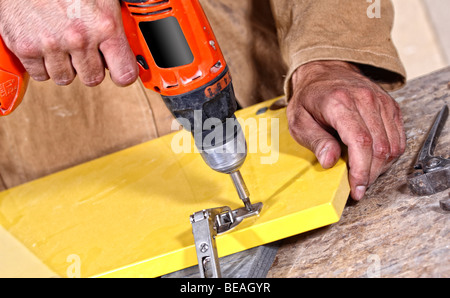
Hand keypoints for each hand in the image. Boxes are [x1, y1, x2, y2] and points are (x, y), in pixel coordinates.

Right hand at [0, 0, 137, 86]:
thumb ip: (112, 24)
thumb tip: (125, 44)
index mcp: (105, 25)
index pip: (124, 73)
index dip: (123, 73)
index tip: (119, 71)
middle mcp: (79, 38)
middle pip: (93, 78)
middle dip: (90, 67)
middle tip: (84, 51)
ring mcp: (51, 44)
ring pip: (65, 78)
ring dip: (65, 66)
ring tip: (62, 45)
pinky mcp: (25, 48)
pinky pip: (40, 74)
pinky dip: (42, 65)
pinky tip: (45, 46)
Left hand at [287, 61, 405, 199]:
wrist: (323, 71)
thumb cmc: (309, 98)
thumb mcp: (298, 121)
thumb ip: (315, 141)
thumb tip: (329, 161)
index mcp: (339, 102)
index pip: (360, 141)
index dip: (361, 169)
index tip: (356, 188)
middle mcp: (364, 99)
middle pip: (379, 147)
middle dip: (370, 174)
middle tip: (358, 187)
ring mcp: (381, 101)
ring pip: (392, 145)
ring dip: (381, 167)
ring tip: (364, 175)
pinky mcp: (390, 105)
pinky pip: (398, 137)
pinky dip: (389, 155)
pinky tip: (374, 161)